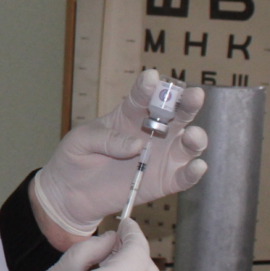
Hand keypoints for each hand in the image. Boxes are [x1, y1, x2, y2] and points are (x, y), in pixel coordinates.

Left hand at [34, 68, 207, 235]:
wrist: (71, 193)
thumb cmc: (76, 158)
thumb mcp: (81, 141)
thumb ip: (107, 138)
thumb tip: (136, 146)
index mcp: (131, 114)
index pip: (143, 96)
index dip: (148, 87)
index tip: (151, 78)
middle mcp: (153, 132)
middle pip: (177, 113)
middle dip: (188, 103)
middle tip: (194, 95)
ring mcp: (162, 156)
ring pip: (188, 144)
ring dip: (195, 138)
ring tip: (192, 135)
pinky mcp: (165, 182)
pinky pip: (185, 176)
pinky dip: (194, 171)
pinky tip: (198, 166)